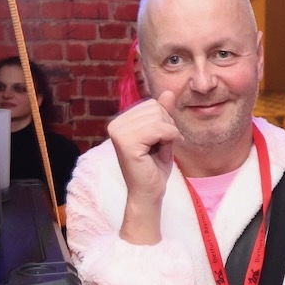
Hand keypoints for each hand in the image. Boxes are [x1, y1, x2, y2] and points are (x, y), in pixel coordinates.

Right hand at [106, 89, 179, 243]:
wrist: (149, 193)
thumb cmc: (154, 167)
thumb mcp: (162, 135)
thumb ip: (164, 113)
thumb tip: (168, 91)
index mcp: (120, 121)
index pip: (152, 104)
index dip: (165, 121)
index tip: (160, 141)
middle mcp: (115, 124)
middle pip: (156, 108)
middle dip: (167, 127)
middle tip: (160, 148)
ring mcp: (118, 133)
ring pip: (159, 117)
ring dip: (167, 135)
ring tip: (158, 152)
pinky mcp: (126, 143)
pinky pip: (159, 129)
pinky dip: (169, 139)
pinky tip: (162, 153)